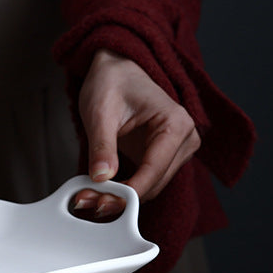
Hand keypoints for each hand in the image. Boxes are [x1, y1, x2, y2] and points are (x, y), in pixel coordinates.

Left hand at [71, 49, 200, 219]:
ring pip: (152, 187)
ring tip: (91, 194)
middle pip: (155, 183)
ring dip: (124, 196)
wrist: (117, 70)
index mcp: (175, 122)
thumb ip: (102, 145)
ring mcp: (178, 149)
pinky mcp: (166, 157)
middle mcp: (185, 137)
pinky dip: (126, 189)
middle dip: (123, 196)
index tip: (104, 201)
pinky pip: (147, 182)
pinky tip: (104, 189)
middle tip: (88, 200)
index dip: (129, 191)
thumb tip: (101, 177)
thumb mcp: (100, 112)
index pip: (154, 169)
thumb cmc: (113, 82)